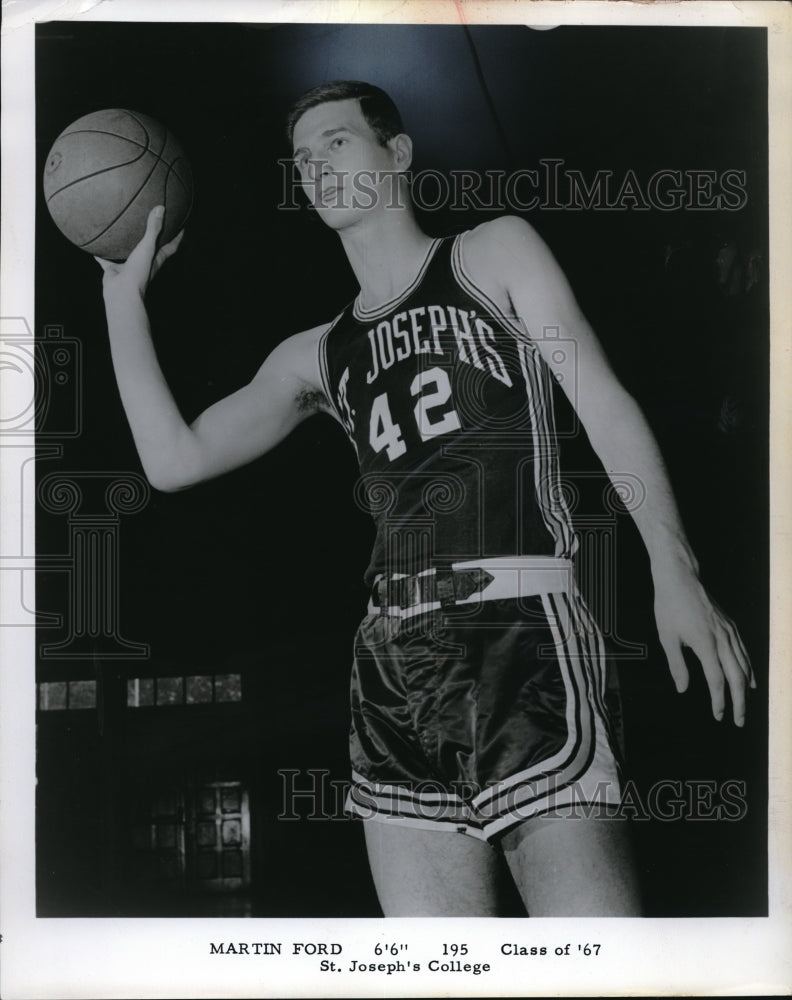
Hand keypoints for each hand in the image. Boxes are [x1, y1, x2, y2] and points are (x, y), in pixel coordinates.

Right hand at [95, 205, 183, 297]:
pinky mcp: (114, 270)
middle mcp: (144, 263)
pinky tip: (95, 244)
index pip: (171, 246)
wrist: (122, 292)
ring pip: (128, 253)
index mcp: (156, 259)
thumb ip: (153, 228)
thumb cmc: (138, 271)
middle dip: (153, 238)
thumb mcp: (147, 247)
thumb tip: (161, 208)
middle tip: (152, 223)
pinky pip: (106, 260)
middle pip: (151, 249)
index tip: (181, 226)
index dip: (178, 237)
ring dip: (126, 245)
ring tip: (123, 230)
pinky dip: (101, 253)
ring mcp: (129, 267)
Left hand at [652, 560, 754, 725]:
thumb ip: (677, 665)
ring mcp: (729, 631)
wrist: (680, 579)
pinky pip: (744, 651)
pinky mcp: (730, 626)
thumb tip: (683, 689)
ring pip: (744, 664)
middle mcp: (722, 639)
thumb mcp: (666, 637)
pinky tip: (750, 678)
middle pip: (736, 677)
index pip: (716, 680)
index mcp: (705, 644)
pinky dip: (749, 667)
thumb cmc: (669, 607)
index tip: (718, 715)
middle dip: (739, 701)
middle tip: (739, 720)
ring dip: (746, 687)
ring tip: (745, 704)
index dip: (719, 701)